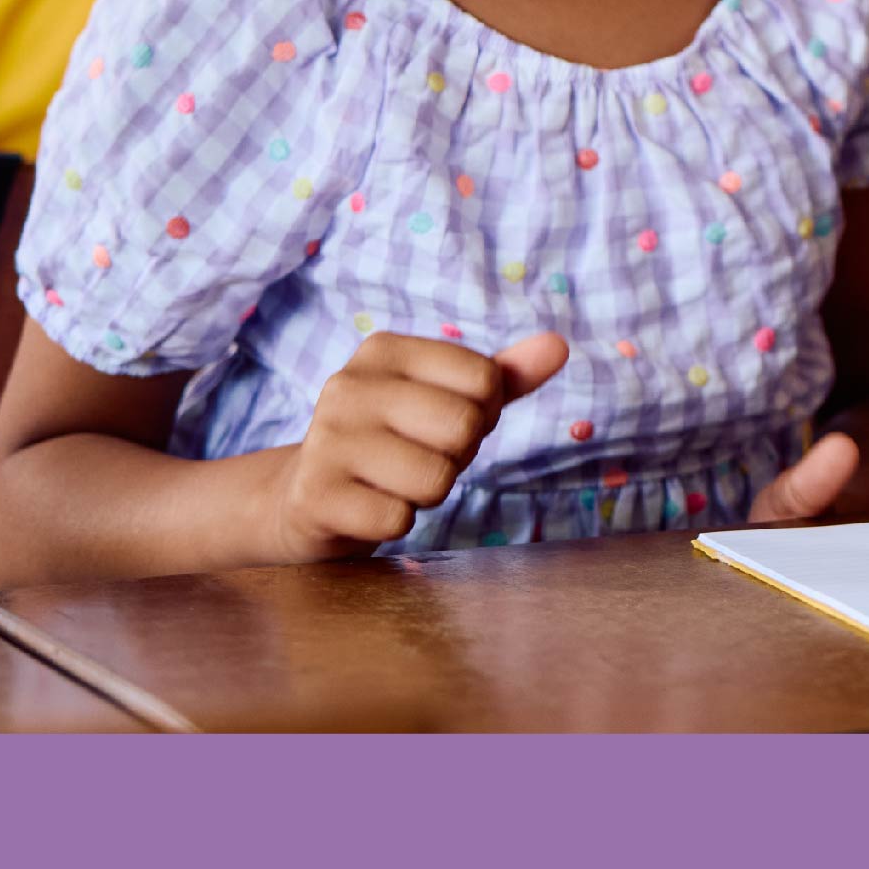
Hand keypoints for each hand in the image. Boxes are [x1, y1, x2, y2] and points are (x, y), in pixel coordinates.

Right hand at [266, 330, 567, 560]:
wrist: (309, 496)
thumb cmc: (395, 442)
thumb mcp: (446, 400)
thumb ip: (503, 376)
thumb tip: (559, 345)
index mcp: (384, 350)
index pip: (484, 378)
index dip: (483, 413)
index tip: (444, 424)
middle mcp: (348, 384)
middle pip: (463, 425)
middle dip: (457, 455)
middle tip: (421, 457)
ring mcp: (327, 439)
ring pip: (435, 477)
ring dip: (428, 492)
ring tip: (394, 481)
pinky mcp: (316, 495)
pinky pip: (397, 519)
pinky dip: (395, 523)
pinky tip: (370, 507)